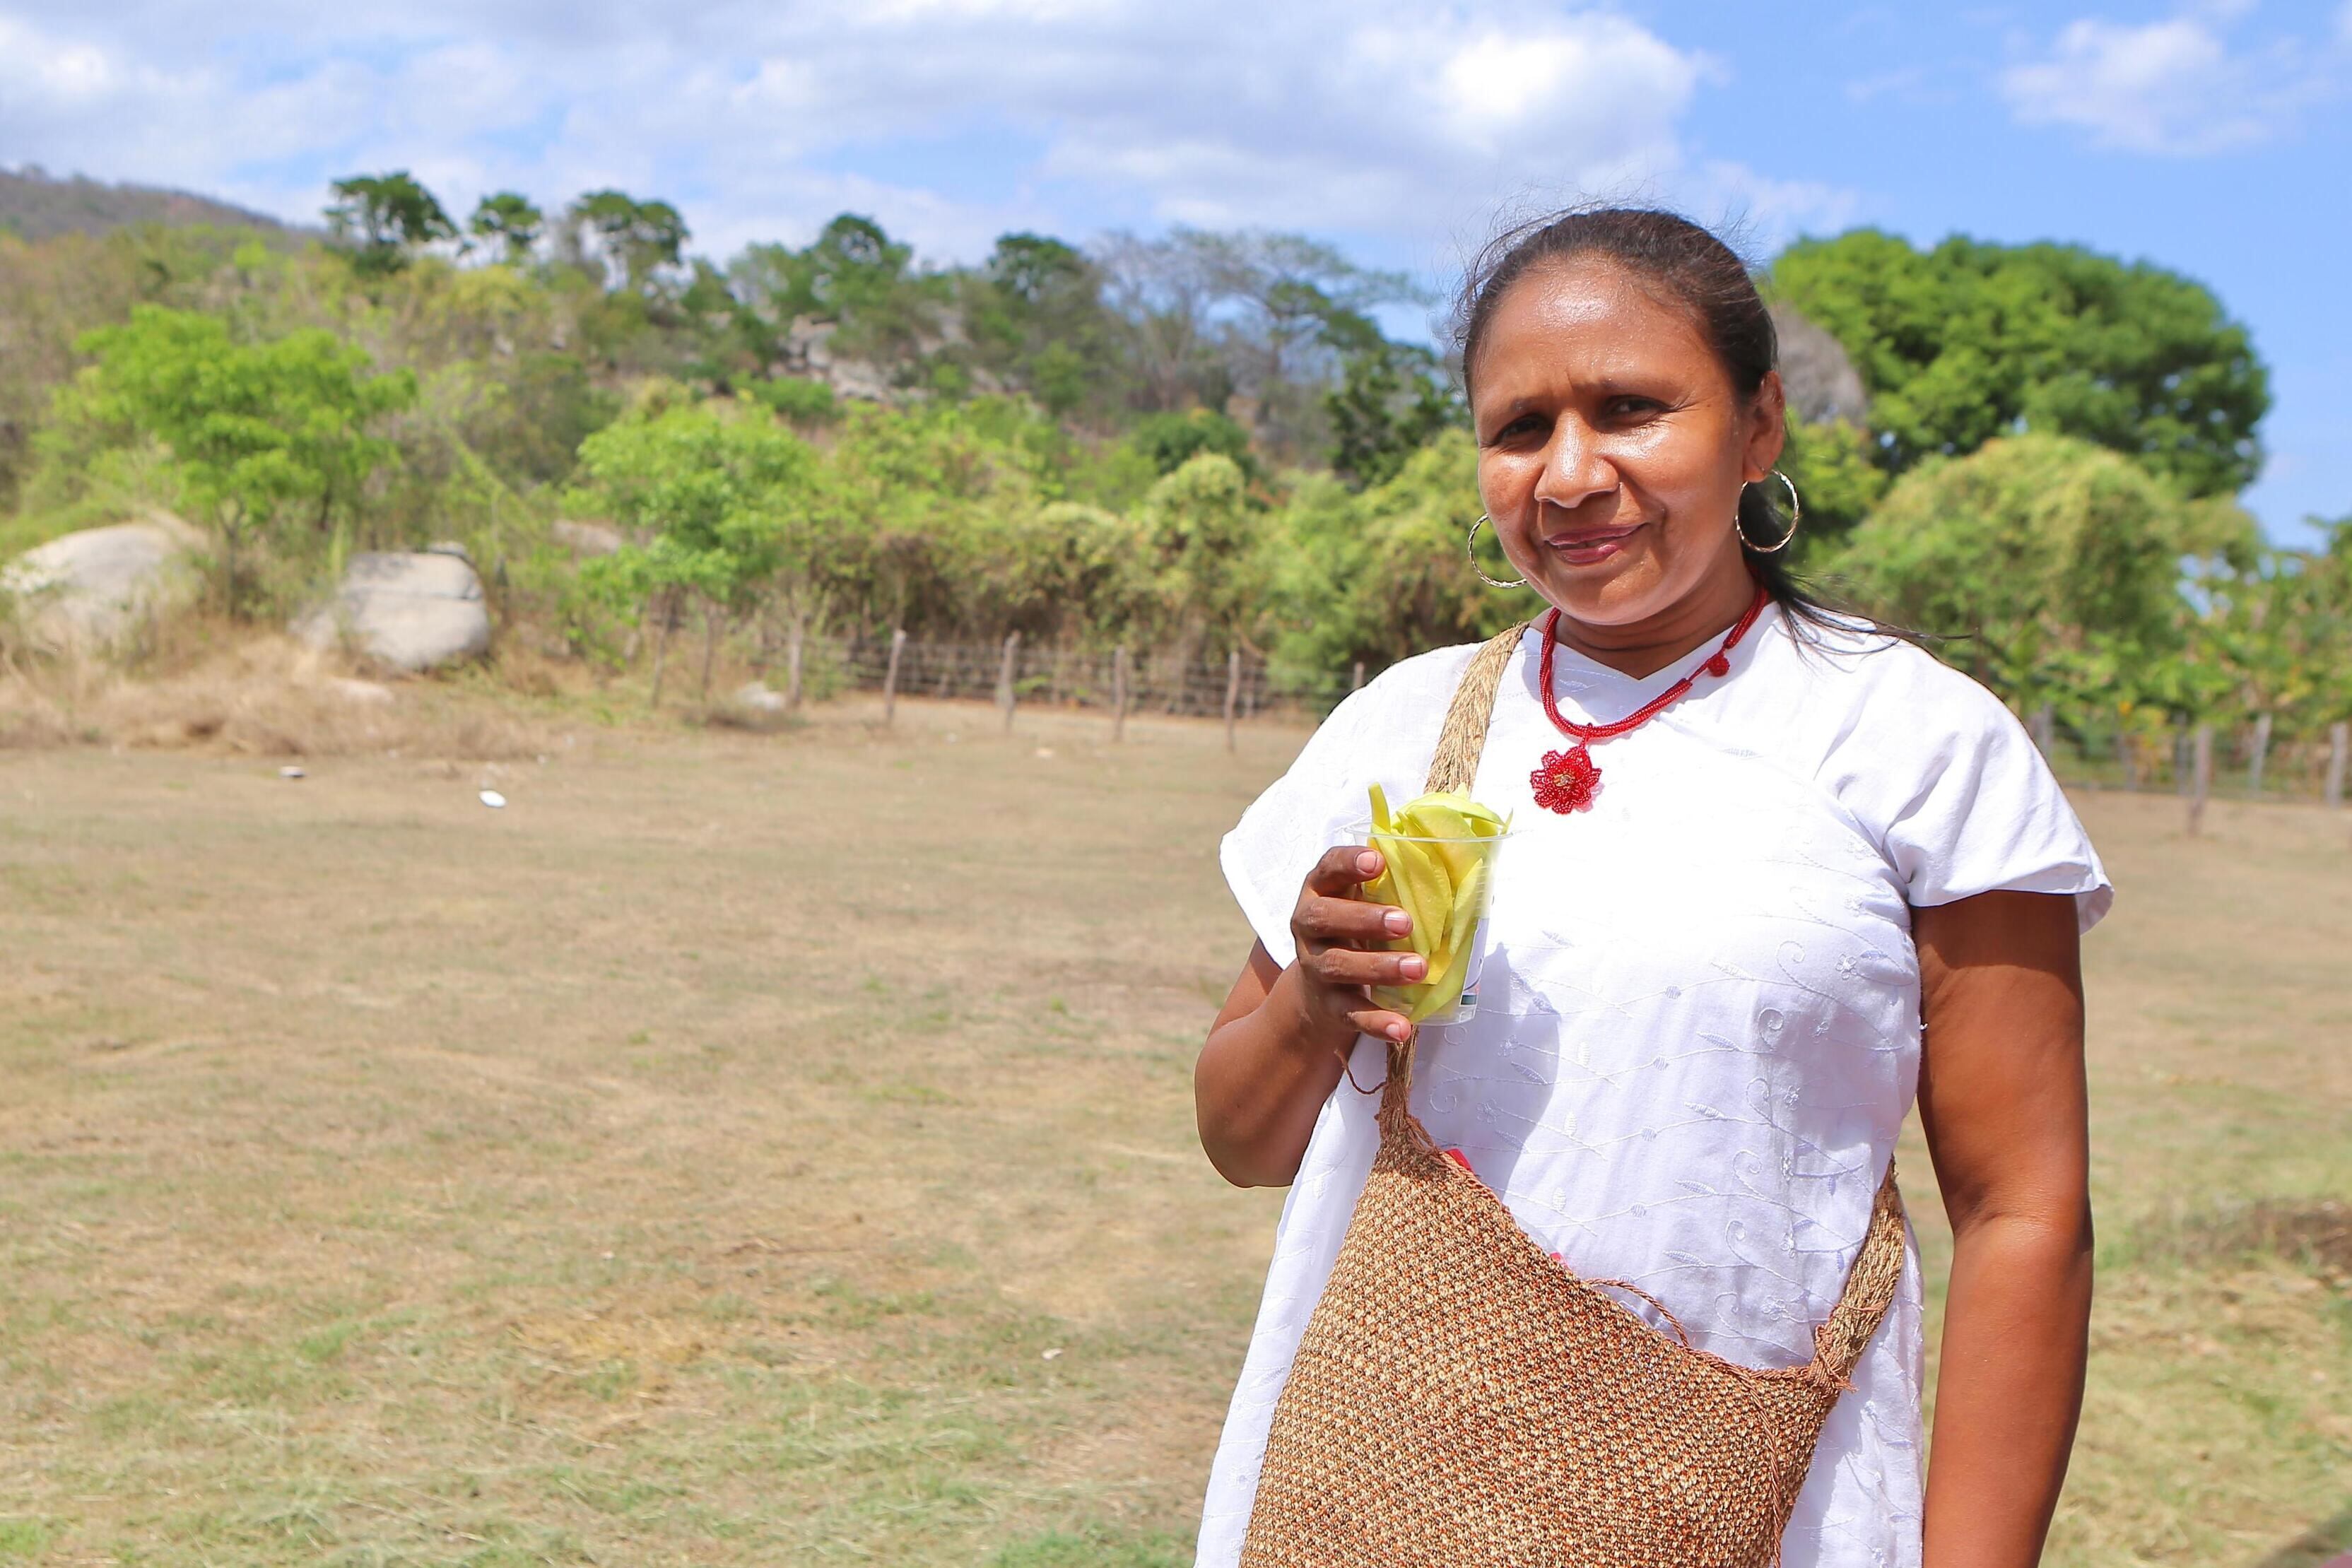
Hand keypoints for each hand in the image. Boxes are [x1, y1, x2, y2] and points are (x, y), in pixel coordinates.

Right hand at [1287, 845, 1426, 1045]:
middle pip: (1323, 917)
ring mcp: (1315, 966)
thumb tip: (1457, 867)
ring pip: (1338, 965)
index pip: (1327, 869)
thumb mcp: (1362, 903)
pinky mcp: (1328, 1004)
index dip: (1347, 863)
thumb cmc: (1354, 931)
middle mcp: (1309, 927)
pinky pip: (1350, 1013)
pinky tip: (1402, 1028)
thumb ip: (1391, 886)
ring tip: (1417, 969)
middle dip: (1363, 919)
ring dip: (1378, 967)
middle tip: (1404, 923)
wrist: (1317, 989)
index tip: (1377, 861)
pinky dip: (1376, 1022)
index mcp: (1320, 891)